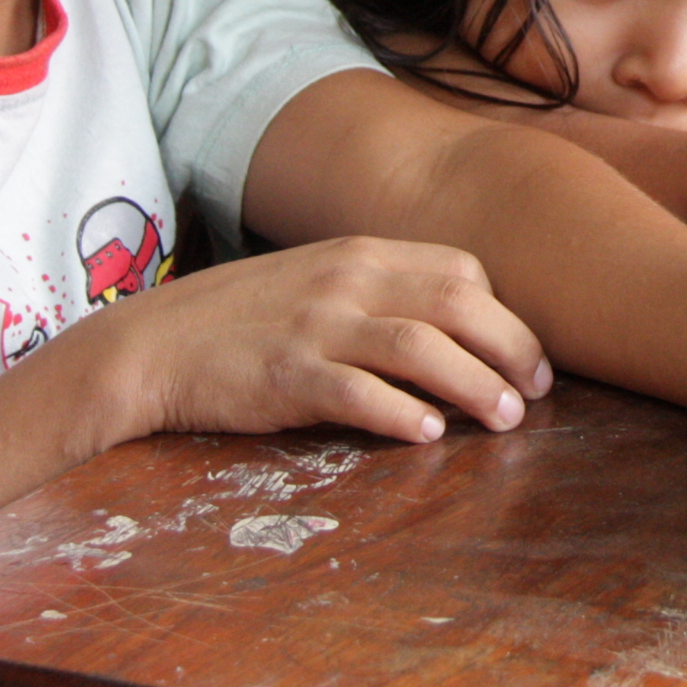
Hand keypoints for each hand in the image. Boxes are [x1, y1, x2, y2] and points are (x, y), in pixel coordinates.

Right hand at [105, 237, 551, 446]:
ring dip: (475, 384)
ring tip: (507, 419)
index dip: (506, 313)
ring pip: (420, 346)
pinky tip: (430, 433)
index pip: (459, 268)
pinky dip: (401, 413)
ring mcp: (316, 326)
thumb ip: (378, 295)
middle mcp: (346, 281)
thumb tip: (451, 330)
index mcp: (359, 254)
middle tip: (537, 392)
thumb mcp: (315, 285)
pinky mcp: (286, 375)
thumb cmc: (239, 323)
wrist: (149, 347)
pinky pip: (357, 392)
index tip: (528, 357)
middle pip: (456, 302)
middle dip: (511, 347)